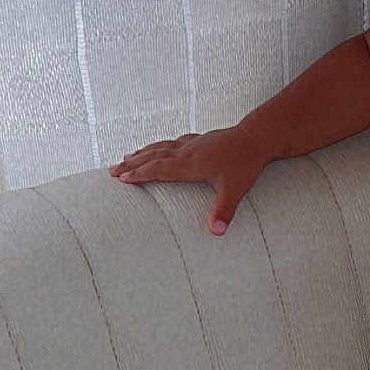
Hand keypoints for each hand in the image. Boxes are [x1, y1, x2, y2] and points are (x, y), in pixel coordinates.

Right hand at [107, 126, 267, 235]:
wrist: (257, 137)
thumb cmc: (245, 163)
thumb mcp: (234, 189)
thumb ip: (223, 211)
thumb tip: (216, 232)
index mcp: (190, 163)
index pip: (158, 169)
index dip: (139, 174)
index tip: (121, 178)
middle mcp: (187, 151)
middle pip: (153, 156)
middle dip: (132, 163)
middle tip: (112, 170)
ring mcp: (193, 143)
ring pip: (161, 147)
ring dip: (143, 152)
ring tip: (127, 156)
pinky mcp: (201, 140)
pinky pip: (174, 142)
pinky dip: (162, 146)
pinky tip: (162, 147)